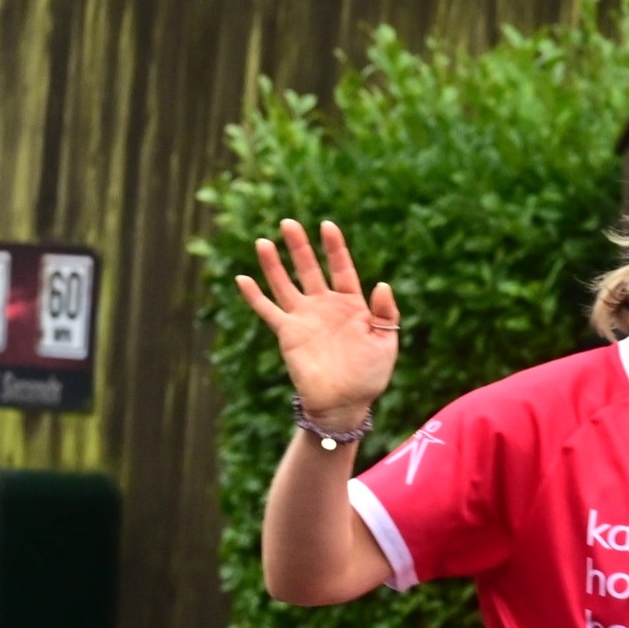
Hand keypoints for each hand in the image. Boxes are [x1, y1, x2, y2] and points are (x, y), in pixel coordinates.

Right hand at [235, 219, 399, 424]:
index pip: (341, 268)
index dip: (335, 247)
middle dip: (299, 247)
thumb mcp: (386, 341)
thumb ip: (385, 313)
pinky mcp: (288, 334)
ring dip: (273, 264)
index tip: (327, 225)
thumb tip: (382, 284)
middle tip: (288, 223)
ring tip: (263, 241)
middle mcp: (324, 306)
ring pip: (285, 284)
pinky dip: (255, 296)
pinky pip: (268, 311)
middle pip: (309, 269)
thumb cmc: (369, 376)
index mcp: (351, 305)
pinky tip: (242, 278)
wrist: (345, 404)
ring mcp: (304, 319)